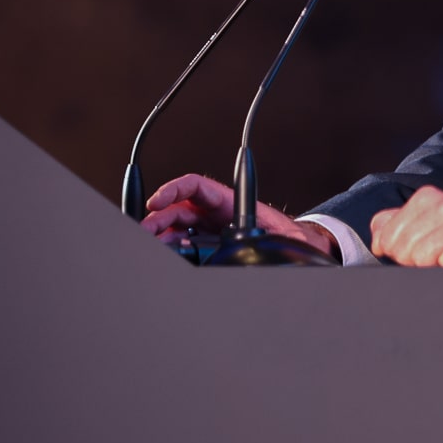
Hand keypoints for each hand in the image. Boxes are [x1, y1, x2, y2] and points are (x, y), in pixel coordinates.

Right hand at [140, 174, 335, 257]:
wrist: (297, 247)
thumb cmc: (289, 236)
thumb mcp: (282, 237)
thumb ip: (270, 240)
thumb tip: (264, 250)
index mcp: (230, 202)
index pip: (196, 187)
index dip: (174, 190)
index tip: (158, 200)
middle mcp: (216, 214)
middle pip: (178, 209)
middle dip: (158, 218)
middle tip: (145, 231)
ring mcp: (209, 229)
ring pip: (176, 228)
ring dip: (161, 236)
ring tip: (150, 245)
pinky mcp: (207, 246)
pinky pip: (182, 243)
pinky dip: (170, 248)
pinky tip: (164, 255)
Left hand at [370, 186, 442, 268]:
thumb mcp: (428, 225)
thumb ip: (396, 225)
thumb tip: (377, 237)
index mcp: (426, 199)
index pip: (386, 238)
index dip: (397, 254)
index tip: (417, 254)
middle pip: (404, 250)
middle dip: (416, 263)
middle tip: (438, 258)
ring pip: (424, 258)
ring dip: (436, 267)